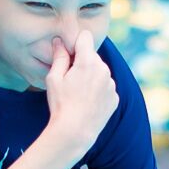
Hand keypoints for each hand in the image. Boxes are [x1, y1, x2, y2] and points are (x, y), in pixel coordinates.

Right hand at [41, 30, 118, 154]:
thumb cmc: (61, 104)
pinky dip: (97, 91)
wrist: (75, 132)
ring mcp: (111, 84)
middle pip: (92, 56)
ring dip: (91, 76)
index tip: (68, 55)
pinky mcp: (115, 97)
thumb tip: (59, 41)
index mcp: (88, 61)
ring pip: (100, 71)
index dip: (75, 44)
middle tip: (70, 80)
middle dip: (82, 62)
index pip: (85, 37)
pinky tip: (87, 103)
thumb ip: (59, 56)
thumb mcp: (54, 78)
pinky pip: (105, 87)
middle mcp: (104, 69)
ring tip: (78, 94)